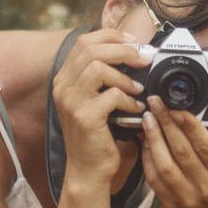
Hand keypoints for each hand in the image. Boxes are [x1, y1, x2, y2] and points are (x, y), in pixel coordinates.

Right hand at [52, 29, 150, 188]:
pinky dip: (129, 99)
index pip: (84, 42)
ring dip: (125, 76)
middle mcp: (62, 87)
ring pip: (98, 67)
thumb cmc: (96, 136)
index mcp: (64, 79)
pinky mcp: (84, 117)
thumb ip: (103, 78)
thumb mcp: (94, 101)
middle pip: (91, 49)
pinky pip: (111, 95)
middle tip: (144, 59)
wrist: (88, 171)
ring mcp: (71, 101)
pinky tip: (136, 110)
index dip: (111, 36)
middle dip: (123, 50)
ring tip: (138, 88)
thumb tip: (133, 53)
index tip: (134, 42)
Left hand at [141, 96, 207, 207]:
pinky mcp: (170, 205)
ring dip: (153, 139)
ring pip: (165, 164)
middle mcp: (207, 189)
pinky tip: (146, 141)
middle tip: (156, 102)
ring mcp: (187, 199)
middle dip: (166, 122)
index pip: (206, 146)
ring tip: (147, 118)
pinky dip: (148, 159)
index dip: (189, 124)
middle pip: (182, 151)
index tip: (177, 105)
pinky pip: (155, 179)